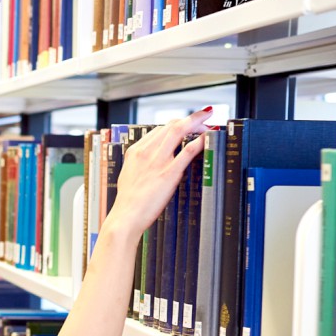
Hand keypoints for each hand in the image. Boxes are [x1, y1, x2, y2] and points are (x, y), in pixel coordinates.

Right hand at [103, 106, 212, 238]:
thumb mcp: (130, 175)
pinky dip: (200, 141)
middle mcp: (146, 152)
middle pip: (171, 125)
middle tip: (204, 118)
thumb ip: (141, 164)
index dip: (177, 123)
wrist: (125, 217)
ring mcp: (158, 161)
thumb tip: (150, 163)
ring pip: (179, 130)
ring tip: (210, 122)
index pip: (160, 129)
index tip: (188, 125)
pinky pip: (188, 151)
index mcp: (136, 151)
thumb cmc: (128, 201)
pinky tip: (208, 138)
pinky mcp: (169, 173)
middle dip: (191, 119)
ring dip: (197, 123)